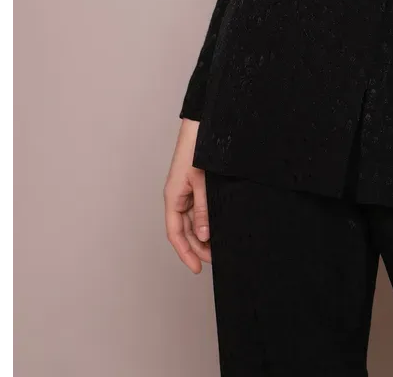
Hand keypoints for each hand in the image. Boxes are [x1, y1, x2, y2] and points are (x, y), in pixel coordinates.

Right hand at [164, 119, 211, 273]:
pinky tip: (219, 225)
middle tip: (216, 259)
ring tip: (219, 246)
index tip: (197, 268)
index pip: (176, 234)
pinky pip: (199, 208)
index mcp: (173, 197)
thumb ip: (203, 209)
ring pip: (193, 220)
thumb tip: (204, 235)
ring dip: (204, 234)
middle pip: (185, 230)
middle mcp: (178, 196)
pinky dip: (208, 219)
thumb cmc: (197, 148)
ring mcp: (187, 190)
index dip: (185, 253)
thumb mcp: (201, 182)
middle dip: (198, 247)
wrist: (203, 124)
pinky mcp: (197, 183)